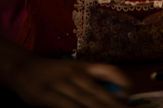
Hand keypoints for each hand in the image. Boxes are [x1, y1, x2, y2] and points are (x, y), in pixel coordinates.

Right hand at [2, 53, 128, 107]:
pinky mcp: (47, 96)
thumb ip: (93, 79)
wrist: (23, 67)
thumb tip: (119, 92)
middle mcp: (76, 74)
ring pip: (86, 101)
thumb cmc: (54, 72)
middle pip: (99, 92)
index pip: (108, 70)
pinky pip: (68, 107)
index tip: (131, 90)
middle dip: (115, 104)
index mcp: (85, 67)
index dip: (122, 79)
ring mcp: (61, 85)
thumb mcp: (75, 70)